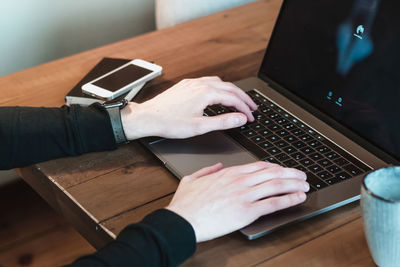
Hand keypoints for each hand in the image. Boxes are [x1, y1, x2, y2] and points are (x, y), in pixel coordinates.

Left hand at [121, 76, 256, 139]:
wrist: (148, 117)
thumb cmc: (170, 123)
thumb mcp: (199, 127)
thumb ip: (223, 122)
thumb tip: (240, 118)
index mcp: (206, 93)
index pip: (233, 98)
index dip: (245, 109)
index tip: (251, 118)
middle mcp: (200, 84)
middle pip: (230, 87)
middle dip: (243, 98)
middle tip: (252, 108)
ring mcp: (192, 83)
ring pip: (219, 82)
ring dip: (232, 91)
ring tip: (239, 101)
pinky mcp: (186, 85)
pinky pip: (208, 81)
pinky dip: (219, 87)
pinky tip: (218, 94)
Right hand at [166, 161, 308, 241]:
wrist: (183, 220)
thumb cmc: (186, 203)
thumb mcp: (192, 178)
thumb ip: (207, 170)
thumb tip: (217, 166)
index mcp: (228, 173)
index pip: (258, 166)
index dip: (274, 167)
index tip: (282, 169)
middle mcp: (239, 181)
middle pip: (272, 173)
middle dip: (290, 173)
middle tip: (301, 175)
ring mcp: (244, 195)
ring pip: (276, 185)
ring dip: (294, 184)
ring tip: (305, 185)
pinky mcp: (247, 211)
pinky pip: (273, 203)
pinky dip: (289, 199)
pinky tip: (298, 198)